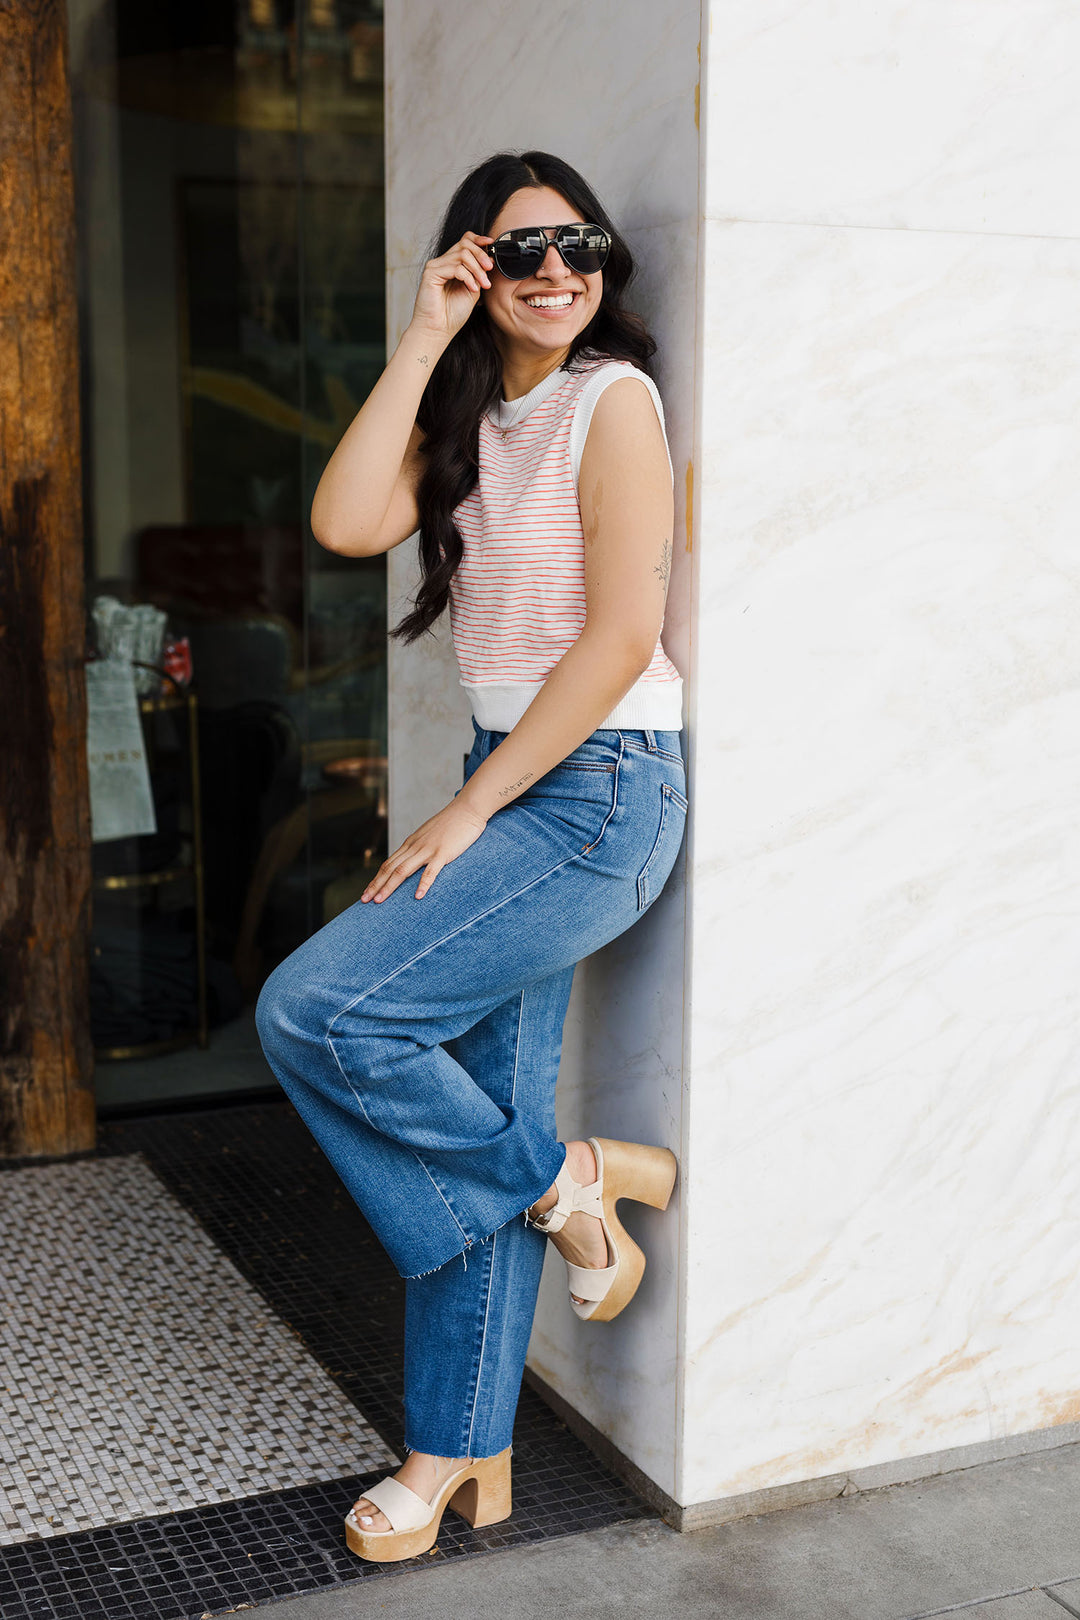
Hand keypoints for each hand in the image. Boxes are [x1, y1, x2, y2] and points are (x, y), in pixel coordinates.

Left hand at [361, 798, 489, 902]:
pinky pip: (431, 871)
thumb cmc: (451, 824)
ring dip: (390, 887)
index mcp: (410, 844)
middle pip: (390, 869)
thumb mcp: (429, 836)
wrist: (467, 809)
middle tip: (364, 901)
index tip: (367, 893)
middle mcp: (414, 847)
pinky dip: (423, 884)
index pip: (388, 864)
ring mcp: (428, 849)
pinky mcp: (443, 852)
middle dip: (376, 886)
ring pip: (403, 870)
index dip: (376, 879)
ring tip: (380, 901)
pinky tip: (418, 896)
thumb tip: (413, 861)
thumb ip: (420, 848)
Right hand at [409, 232, 493, 344]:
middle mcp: (442, 262)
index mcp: (451, 265)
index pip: (464, 241)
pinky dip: (468, 277)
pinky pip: (455, 267)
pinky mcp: (431, 273)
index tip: (492, 244)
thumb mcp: (473, 290)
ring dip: (477, 269)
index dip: (478, 240)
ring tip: (483, 285)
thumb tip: (489, 257)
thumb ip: (479, 273)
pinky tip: (471, 288)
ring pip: (462, 255)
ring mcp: (435, 266)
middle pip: (464, 244)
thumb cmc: (453, 314)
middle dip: (481, 255)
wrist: (438, 330)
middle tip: (490, 268)